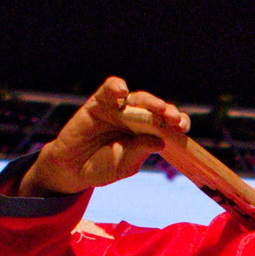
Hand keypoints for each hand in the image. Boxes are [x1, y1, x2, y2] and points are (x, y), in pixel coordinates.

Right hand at [21, 77, 190, 195]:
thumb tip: (160, 142)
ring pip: (137, 98)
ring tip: (157, 107)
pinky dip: (116, 87)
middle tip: (173, 118)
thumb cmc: (101, 166)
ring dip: (149, 100)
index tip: (182, 127)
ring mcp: (118, 109)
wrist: (72, 169)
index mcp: (147, 132)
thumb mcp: (123, 165)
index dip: (178, 122)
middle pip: (156, 108)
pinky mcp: (99, 103)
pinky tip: (122, 91)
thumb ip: (139, 153)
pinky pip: (109, 90)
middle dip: (166, 111)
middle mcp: (136, 117)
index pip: (168, 123)